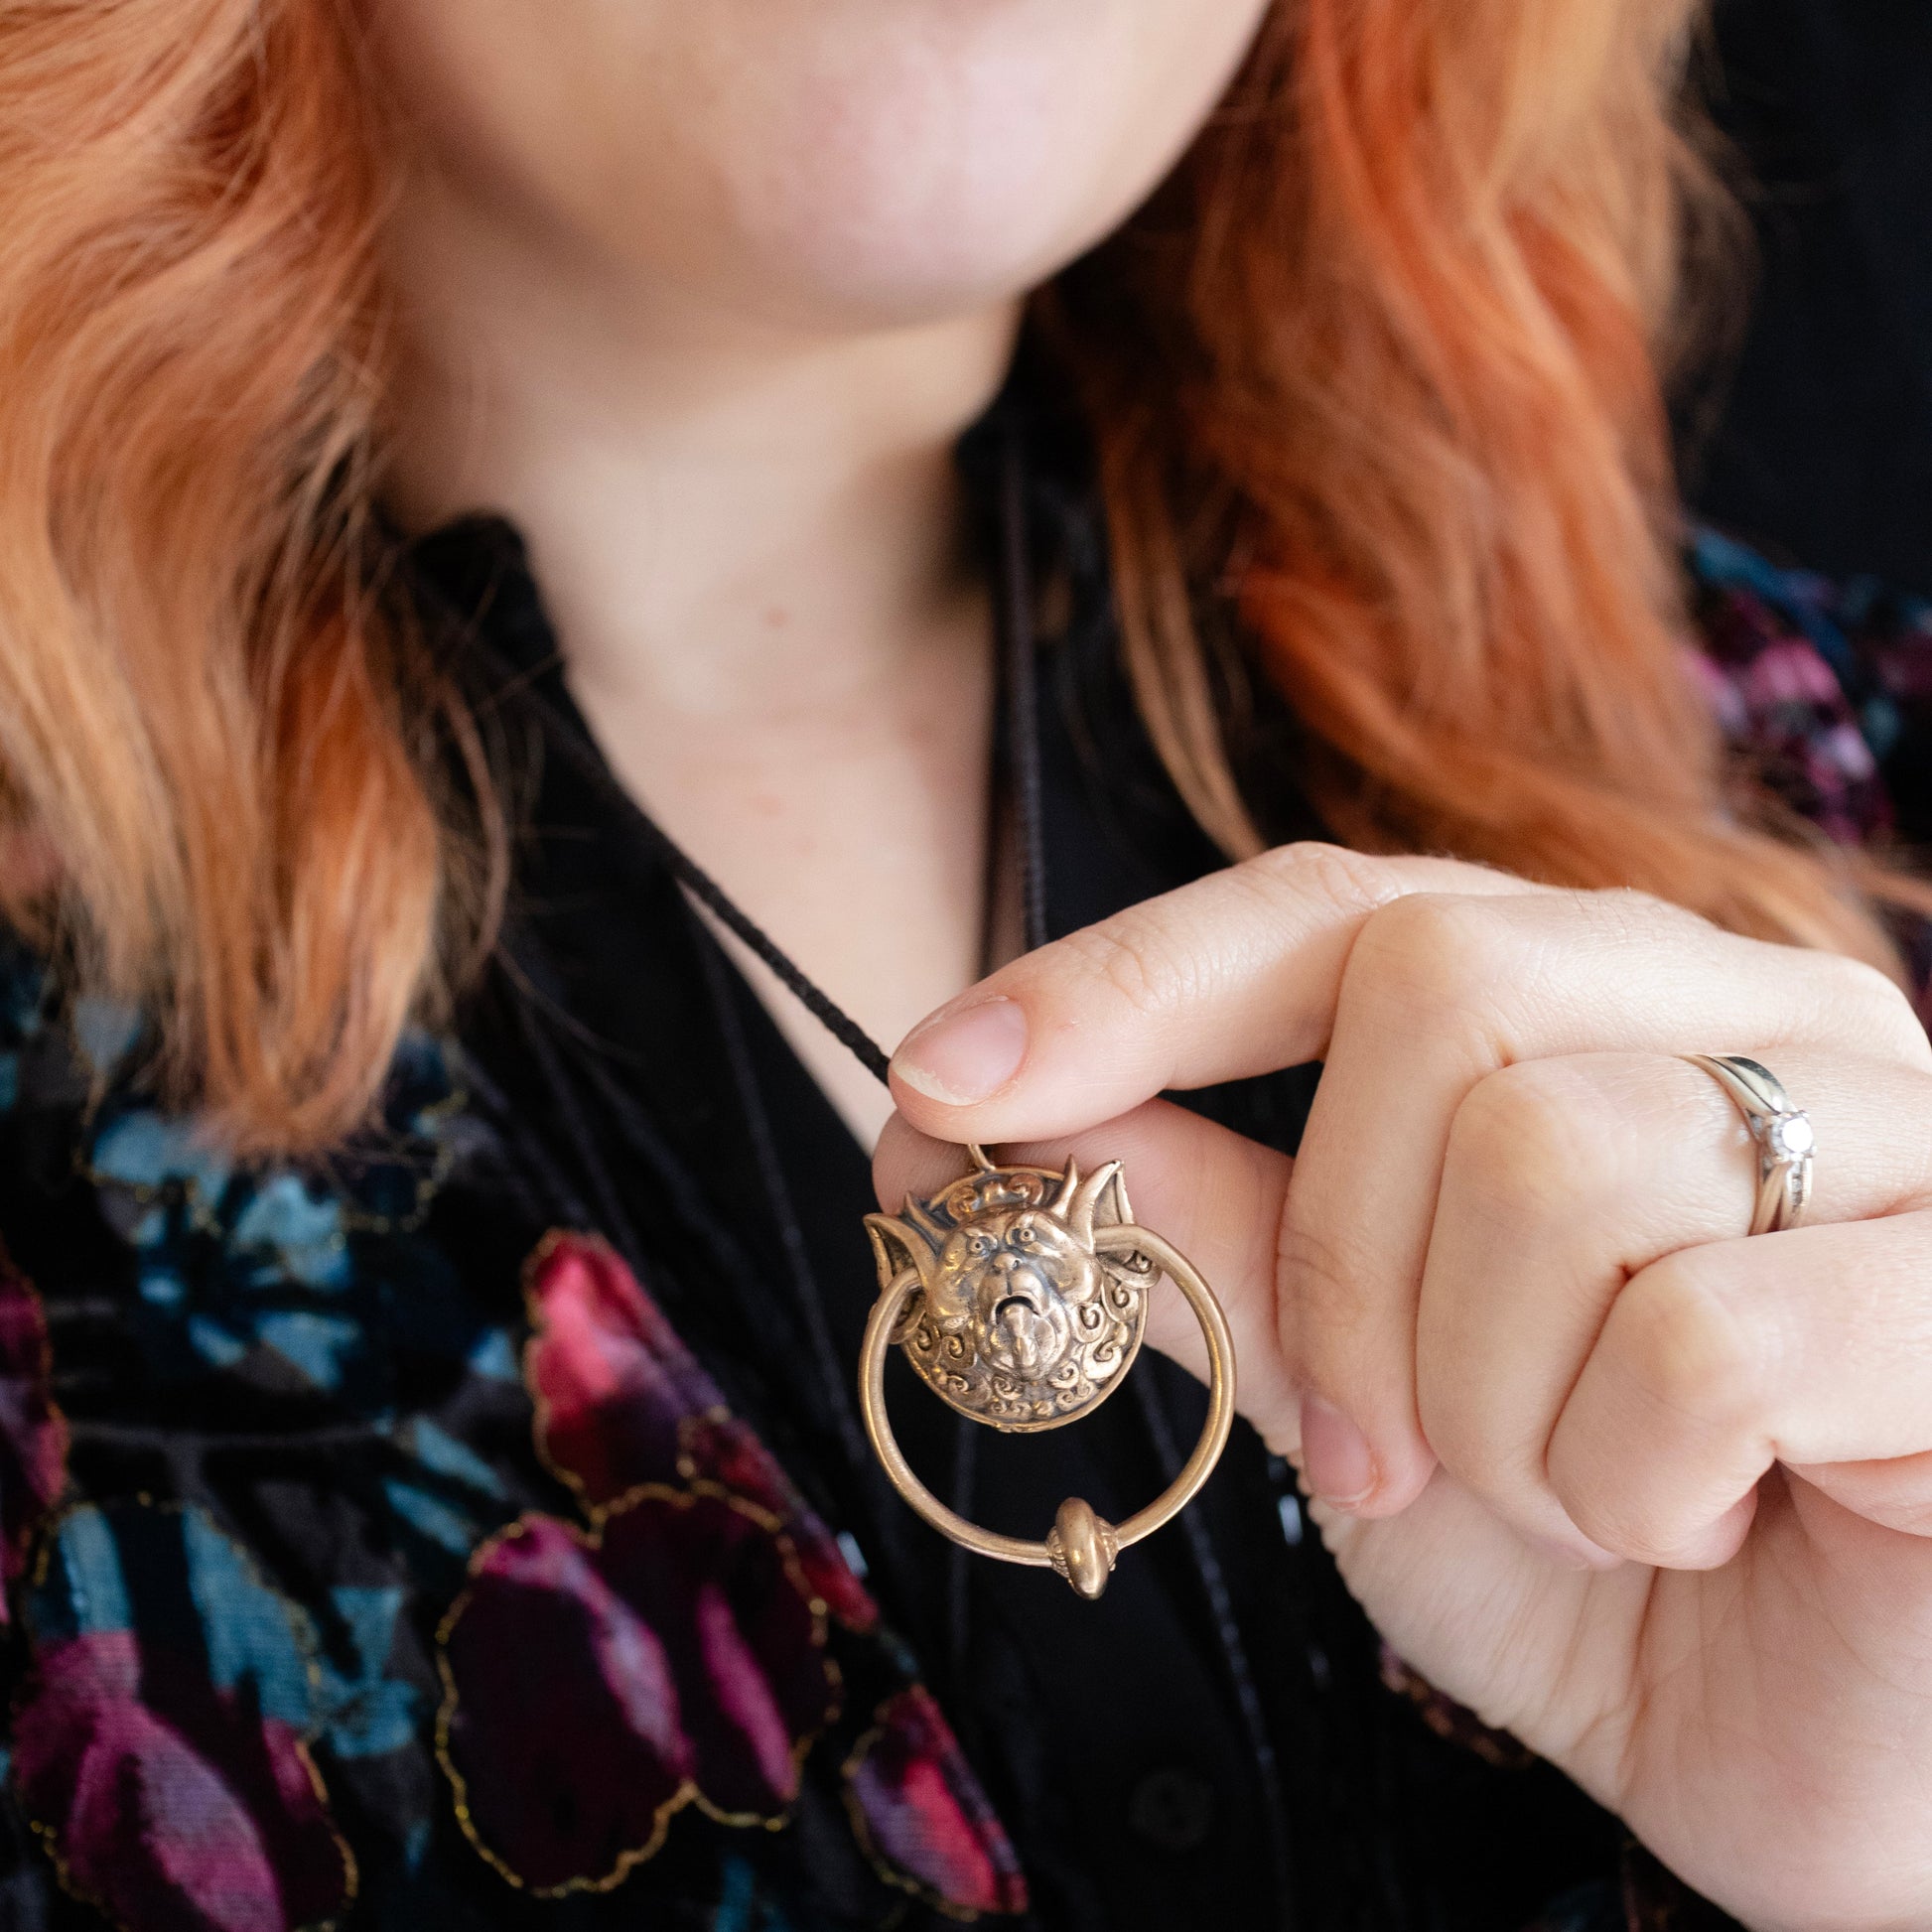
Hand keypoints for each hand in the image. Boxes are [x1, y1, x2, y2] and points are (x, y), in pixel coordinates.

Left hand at [875, 844, 1931, 1931]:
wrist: (1822, 1756)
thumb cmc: (1591, 1549)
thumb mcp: (1347, 1386)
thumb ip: (1202, 1227)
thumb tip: (986, 1116)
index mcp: (1600, 997)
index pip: (1333, 906)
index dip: (1124, 982)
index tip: (940, 1082)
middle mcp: (1751, 1009)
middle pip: (1434, 983)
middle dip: (1335, 1250)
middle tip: (1363, 1443)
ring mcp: (1896, 1129)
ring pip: (1553, 1160)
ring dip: (1483, 1399)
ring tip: (1572, 1491)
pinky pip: (1700, 1335)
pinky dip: (1623, 1479)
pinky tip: (1693, 1521)